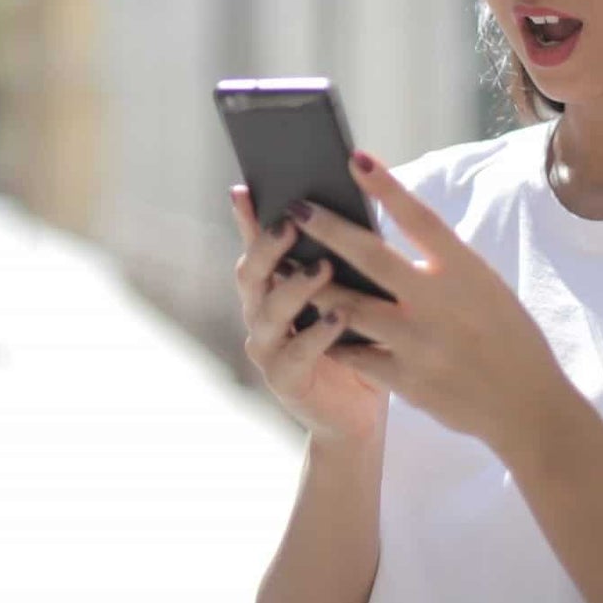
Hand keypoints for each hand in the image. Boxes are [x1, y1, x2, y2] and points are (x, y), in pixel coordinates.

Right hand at [230, 185, 388, 445]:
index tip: (244, 189)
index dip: (247, 219)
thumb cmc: (357, 344)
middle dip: (269, 246)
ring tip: (324, 267)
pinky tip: (338, 317)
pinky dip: (317, 334)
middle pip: (252, 274)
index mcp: (273, 288)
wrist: (357, 413)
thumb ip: (340, 261)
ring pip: (270, 312)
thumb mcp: (351, 295)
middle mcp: (261, 315)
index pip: (256, 246)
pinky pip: (295, 354)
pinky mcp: (285, 382)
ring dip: (295, 287)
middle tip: (292, 221)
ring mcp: (268, 350)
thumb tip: (354, 205)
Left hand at [287, 150, 575, 453]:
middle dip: (328, 229)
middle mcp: (440, 302)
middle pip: (372, 257)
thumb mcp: (485, 287)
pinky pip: (354, 353)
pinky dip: (329, 335)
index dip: (387, 186)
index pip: (421, 218)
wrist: (528, 407)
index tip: (355, 158)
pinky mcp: (405, 380)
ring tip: (282, 266)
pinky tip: (305, 321)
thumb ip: (442, 261)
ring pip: (349, 306)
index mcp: (466, 272)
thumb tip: (394, 225)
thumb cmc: (506, 337)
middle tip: (296, 208)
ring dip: (312, 284)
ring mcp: (419, 343)